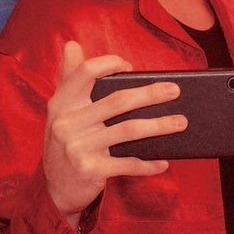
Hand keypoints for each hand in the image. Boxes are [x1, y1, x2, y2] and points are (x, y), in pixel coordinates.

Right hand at [41, 42, 181, 220]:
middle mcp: (67, 123)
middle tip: (175, 91)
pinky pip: (127, 164)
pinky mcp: (90, 169)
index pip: (86, 73)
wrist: (53, 188)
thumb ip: (69, 78)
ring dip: (159, 126)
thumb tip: (72, 45)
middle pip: (118, 101)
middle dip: (150, 94)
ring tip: (180, 122)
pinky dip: (148, 164)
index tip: (130, 66)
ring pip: (128, 130)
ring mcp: (78, 147)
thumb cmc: (64, 143)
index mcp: (61, 103)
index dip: (109, 64)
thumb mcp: (60, 111)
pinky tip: (164, 162)